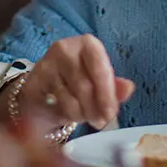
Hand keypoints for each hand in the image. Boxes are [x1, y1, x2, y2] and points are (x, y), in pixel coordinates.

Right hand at [15, 35, 134, 130]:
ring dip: (84, 113)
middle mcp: (66, 48)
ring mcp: (49, 62)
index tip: (111, 112)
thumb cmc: (75, 83)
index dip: (107, 92)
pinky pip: (58, 102)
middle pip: (86, 84)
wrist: (43, 89)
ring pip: (72, 96)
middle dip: (96, 107)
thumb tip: (129, 88)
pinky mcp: (37, 78)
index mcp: (87, 44)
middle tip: (102, 121)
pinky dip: (69, 113)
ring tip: (88, 118)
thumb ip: (114, 86)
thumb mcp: (98, 83)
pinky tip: (72, 114)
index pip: (100, 67)